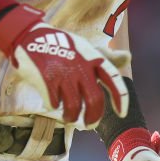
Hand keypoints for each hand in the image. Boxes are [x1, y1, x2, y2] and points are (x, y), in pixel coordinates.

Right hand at [0, 5, 128, 126]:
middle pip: (95, 101)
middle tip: (89, 124)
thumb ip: (107, 57)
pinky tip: (53, 102)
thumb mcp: (86, 47)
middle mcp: (81, 66)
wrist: (30, 36)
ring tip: (69, 117)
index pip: (113, 79)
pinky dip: (55, 107)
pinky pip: (55, 104)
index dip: (121, 97)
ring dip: (72, 117)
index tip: (122, 113)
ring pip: (74, 108)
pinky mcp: (46, 80)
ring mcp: (63, 74)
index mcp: (93, 58)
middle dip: (93, 118)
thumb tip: (129, 57)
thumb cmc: (63, 44)